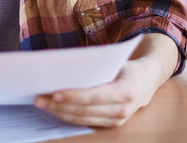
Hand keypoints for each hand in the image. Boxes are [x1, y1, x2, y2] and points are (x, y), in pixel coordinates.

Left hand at [33, 55, 164, 127]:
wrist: (147, 80)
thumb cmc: (126, 66)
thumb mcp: (114, 61)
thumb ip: (94, 66)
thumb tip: (63, 67)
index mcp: (126, 91)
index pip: (94, 96)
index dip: (73, 96)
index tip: (54, 93)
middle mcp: (123, 109)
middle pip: (85, 110)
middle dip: (59, 105)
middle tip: (39, 97)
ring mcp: (117, 120)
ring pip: (82, 119)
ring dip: (60, 111)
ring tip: (42, 102)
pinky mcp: (111, 124)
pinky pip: (85, 122)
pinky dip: (68, 115)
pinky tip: (54, 108)